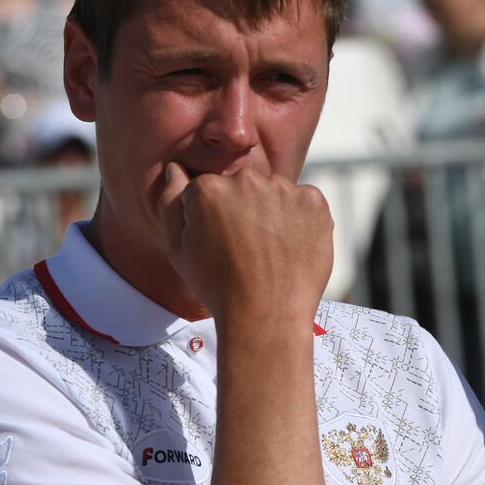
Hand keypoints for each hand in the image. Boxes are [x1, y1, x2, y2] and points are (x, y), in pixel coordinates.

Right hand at [159, 161, 333, 326]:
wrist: (267, 316)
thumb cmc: (217, 286)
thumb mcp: (178, 249)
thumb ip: (170, 202)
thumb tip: (176, 169)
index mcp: (207, 188)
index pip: (208, 190)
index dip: (212, 218)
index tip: (219, 244)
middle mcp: (246, 179)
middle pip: (243, 186)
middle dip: (243, 208)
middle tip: (247, 249)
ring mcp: (283, 189)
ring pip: (275, 192)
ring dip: (273, 212)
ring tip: (270, 252)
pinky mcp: (314, 201)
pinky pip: (304, 201)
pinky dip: (301, 219)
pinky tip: (292, 247)